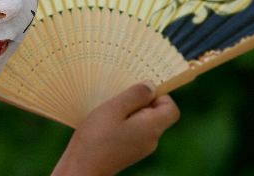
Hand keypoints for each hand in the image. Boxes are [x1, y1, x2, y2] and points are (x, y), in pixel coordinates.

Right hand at [52, 82, 179, 175]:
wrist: (82, 168)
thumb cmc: (96, 137)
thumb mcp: (114, 109)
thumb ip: (135, 95)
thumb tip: (152, 86)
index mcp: (152, 128)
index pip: (171, 108)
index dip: (160, 95)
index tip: (138, 91)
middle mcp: (152, 140)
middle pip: (157, 114)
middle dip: (140, 102)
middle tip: (119, 99)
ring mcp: (141, 148)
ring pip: (144, 122)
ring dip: (130, 112)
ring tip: (110, 111)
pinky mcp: (130, 152)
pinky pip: (134, 131)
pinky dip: (124, 123)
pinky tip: (107, 123)